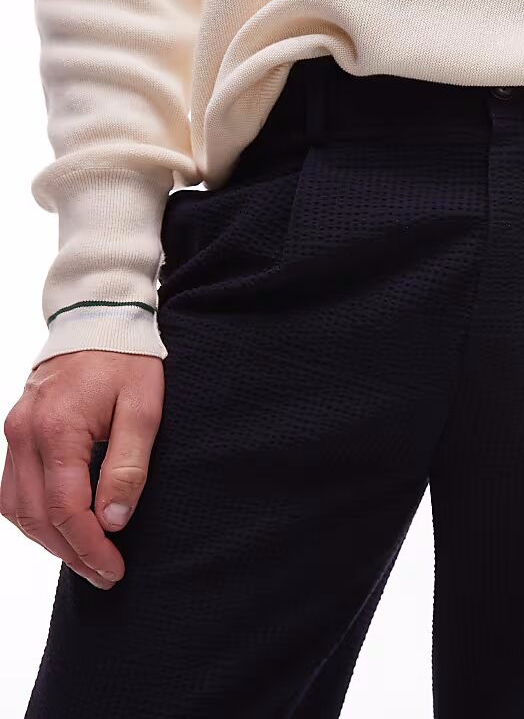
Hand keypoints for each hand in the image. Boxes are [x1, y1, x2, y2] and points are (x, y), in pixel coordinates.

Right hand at [1, 351, 163, 589]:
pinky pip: (13, 486)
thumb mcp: (143, 409)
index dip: (89, 547)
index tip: (115, 569)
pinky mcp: (16, 429)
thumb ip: (128, 466)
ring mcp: (15, 431)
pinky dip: (34, 515)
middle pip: (37, 516)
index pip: (66, 509)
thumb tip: (113, 521)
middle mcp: (25, 434)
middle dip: (71, 552)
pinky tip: (60, 526)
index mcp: (58, 429)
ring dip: (48, 539)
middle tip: (104, 574)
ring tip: (85, 558)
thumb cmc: (126, 360)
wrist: (98, 317)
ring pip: (17, 507)